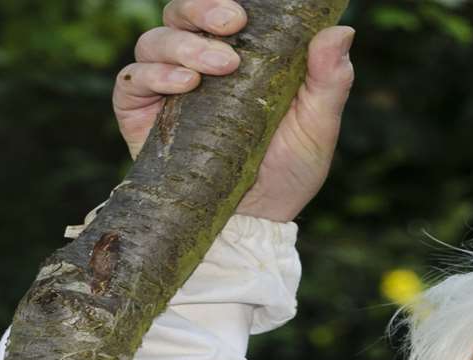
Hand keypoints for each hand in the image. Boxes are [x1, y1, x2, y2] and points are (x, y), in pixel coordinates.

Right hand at [113, 0, 354, 222]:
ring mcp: (165, 89)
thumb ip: (329, 80)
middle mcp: (197, 63)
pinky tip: (183, 85)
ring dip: (183, 45)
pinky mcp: (141, 117)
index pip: (218, 9)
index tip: (245, 12)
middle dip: (200, 10)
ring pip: (154, 41)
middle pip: (179, 13)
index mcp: (238, 54)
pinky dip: (151, 75)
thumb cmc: (288, 172)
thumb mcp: (317, 126)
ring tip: (214, 68)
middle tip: (231, 25)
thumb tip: (342, 30)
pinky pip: (130, 81)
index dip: (220, 0)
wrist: (254, 224)